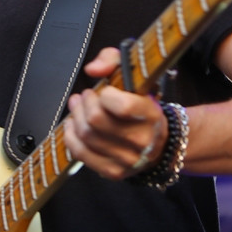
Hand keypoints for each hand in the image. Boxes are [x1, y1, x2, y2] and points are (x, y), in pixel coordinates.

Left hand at [62, 47, 167, 179]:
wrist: (160, 142)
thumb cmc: (142, 105)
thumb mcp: (135, 75)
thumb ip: (113, 60)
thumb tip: (92, 69)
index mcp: (151, 115)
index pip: (123, 106)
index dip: (106, 94)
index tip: (105, 90)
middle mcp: (141, 141)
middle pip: (96, 120)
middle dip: (85, 103)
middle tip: (85, 96)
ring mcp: (127, 159)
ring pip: (86, 136)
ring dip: (75, 117)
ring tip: (77, 106)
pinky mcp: (113, 172)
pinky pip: (81, 154)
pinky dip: (70, 137)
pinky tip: (72, 125)